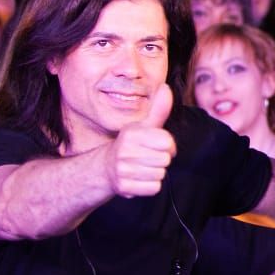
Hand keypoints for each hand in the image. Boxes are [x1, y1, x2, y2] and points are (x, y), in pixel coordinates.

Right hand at [104, 84, 175, 198]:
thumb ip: (158, 109)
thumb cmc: (132, 145)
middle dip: (160, 160)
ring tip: (140, 168)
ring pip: (160, 174)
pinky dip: (149, 186)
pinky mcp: (124, 187)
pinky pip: (153, 188)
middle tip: (146, 158)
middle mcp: (125, 150)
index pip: (168, 143)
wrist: (107, 168)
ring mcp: (123, 169)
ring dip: (155, 173)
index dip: (168, 146)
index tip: (156, 145)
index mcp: (132, 134)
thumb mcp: (143, 126)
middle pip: (165, 160)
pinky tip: (138, 179)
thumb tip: (165, 87)